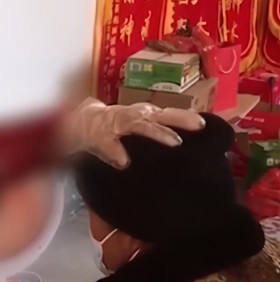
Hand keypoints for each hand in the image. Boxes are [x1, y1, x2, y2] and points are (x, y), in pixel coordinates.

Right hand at [65, 98, 206, 168]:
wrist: (76, 123)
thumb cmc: (111, 129)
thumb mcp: (133, 129)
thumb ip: (153, 136)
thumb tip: (180, 150)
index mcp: (144, 115)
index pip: (171, 114)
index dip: (189, 118)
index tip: (209, 125)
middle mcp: (134, 116)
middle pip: (162, 115)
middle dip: (181, 119)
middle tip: (200, 126)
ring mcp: (116, 123)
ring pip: (140, 125)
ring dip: (158, 132)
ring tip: (175, 142)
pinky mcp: (99, 136)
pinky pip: (108, 143)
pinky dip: (116, 152)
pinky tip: (124, 163)